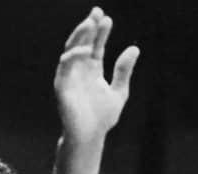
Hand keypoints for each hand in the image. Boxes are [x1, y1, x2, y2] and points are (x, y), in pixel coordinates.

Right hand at [55, 7, 139, 141]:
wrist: (91, 136)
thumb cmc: (103, 117)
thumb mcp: (119, 91)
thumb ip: (124, 71)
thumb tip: (135, 48)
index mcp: (92, 69)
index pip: (96, 45)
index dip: (101, 32)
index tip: (107, 18)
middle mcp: (80, 69)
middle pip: (83, 42)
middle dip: (89, 27)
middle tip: (97, 13)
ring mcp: (70, 76)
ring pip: (72, 49)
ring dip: (80, 36)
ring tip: (90, 24)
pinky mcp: (62, 85)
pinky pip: (65, 66)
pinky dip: (73, 56)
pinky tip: (85, 49)